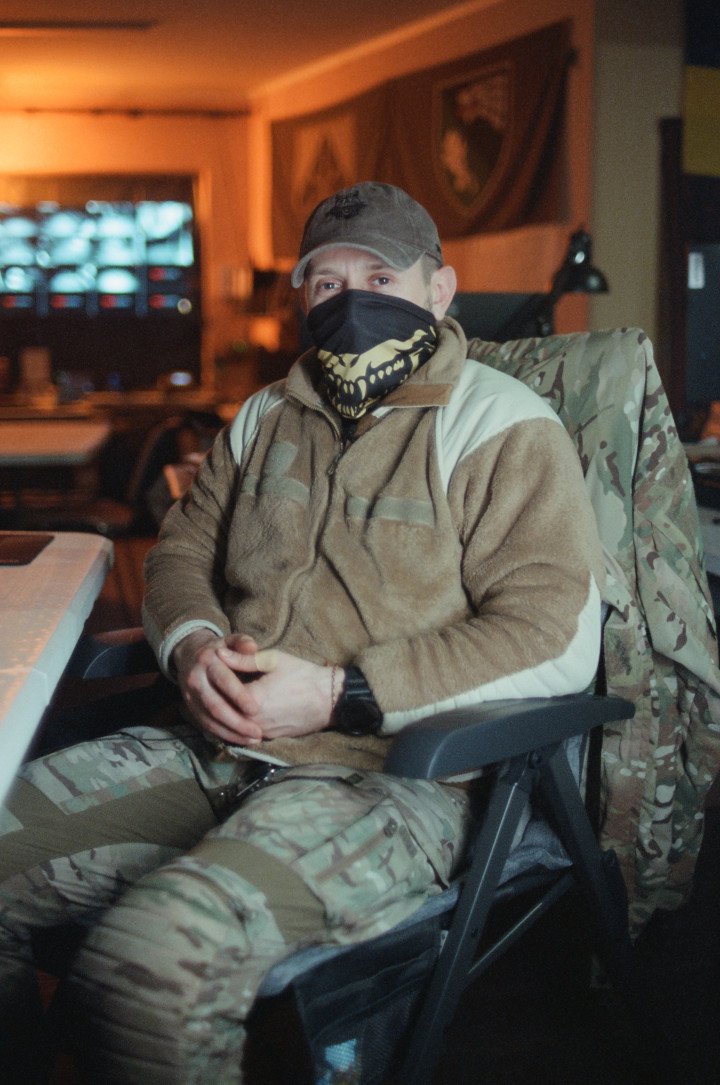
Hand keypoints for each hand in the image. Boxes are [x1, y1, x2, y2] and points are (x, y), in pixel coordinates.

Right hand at [172, 629, 266, 745]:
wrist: (190, 655)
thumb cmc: (220, 649)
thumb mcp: (230, 640)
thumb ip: (242, 642)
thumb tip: (252, 647)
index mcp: (207, 661)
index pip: (223, 680)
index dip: (239, 696)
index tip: (256, 709)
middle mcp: (195, 680)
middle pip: (215, 706)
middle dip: (237, 722)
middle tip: (257, 733)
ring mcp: (189, 696)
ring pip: (209, 720)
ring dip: (231, 733)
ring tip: (252, 740)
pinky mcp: (190, 708)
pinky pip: (205, 725)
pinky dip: (223, 734)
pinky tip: (240, 740)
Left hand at [217, 639, 338, 740]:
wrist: (328, 700)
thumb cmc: (301, 675)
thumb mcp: (272, 660)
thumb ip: (243, 659)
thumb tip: (219, 654)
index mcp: (252, 700)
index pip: (221, 691)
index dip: (216, 679)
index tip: (213, 669)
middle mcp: (253, 721)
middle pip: (224, 711)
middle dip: (217, 697)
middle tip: (212, 684)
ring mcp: (261, 732)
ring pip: (233, 724)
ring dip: (226, 711)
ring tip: (222, 695)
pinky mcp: (269, 738)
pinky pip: (245, 731)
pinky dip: (238, 721)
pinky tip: (237, 708)